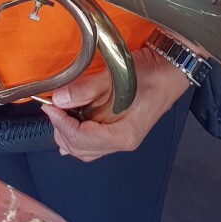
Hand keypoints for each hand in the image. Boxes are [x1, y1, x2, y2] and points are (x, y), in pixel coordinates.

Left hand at [40, 47, 189, 161]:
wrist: (170, 71)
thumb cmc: (151, 74)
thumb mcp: (116, 77)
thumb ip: (86, 89)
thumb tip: (59, 98)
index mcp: (123, 135)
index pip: (82, 139)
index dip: (61, 124)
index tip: (50, 107)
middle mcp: (121, 143)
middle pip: (80, 150)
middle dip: (61, 131)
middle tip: (52, 109)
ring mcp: (121, 140)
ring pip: (85, 150)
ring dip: (68, 135)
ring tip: (59, 115)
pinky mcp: (119, 132)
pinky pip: (92, 143)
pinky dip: (77, 136)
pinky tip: (69, 126)